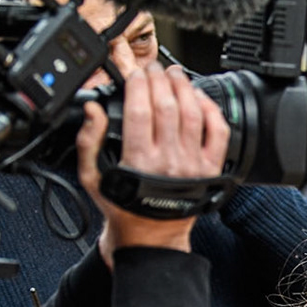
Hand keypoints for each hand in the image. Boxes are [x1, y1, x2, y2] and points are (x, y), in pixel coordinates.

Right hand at [78, 62, 227, 260]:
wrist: (150, 238)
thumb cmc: (122, 207)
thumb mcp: (92, 177)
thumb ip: (88, 141)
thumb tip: (92, 110)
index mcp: (139, 160)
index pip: (140, 110)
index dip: (138, 84)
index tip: (134, 73)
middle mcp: (168, 160)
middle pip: (167, 106)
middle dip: (159, 79)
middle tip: (153, 67)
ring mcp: (193, 164)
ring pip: (192, 113)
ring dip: (183, 87)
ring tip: (174, 74)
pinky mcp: (211, 168)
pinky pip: (217, 132)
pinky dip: (210, 109)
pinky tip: (198, 98)